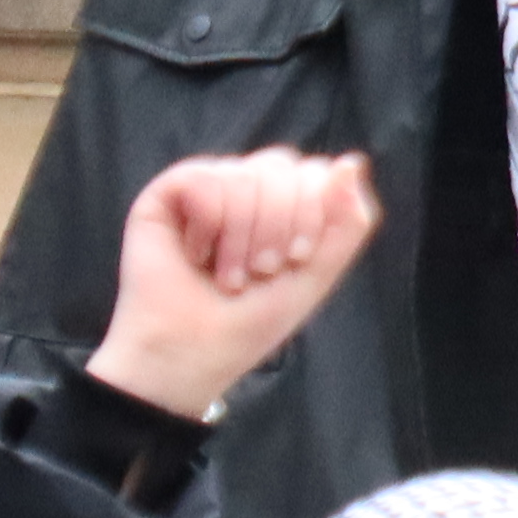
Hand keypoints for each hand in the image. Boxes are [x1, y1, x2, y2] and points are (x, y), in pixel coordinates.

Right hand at [88, 151, 381, 421]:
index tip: (295, 261)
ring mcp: (206, 188)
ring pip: (245, 174)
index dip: (311, 214)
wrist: (191, 355)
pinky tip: (195, 256)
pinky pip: (203, 178)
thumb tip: (350, 163)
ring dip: (241, 237)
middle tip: (259, 271)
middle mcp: (245, 188)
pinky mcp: (166, 195)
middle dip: (276, 227)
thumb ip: (348, 221)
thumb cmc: (250, 321)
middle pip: (282, 167)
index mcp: (282, 203)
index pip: (314, 172)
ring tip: (226, 276)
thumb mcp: (317, 273)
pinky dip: (207, 225)